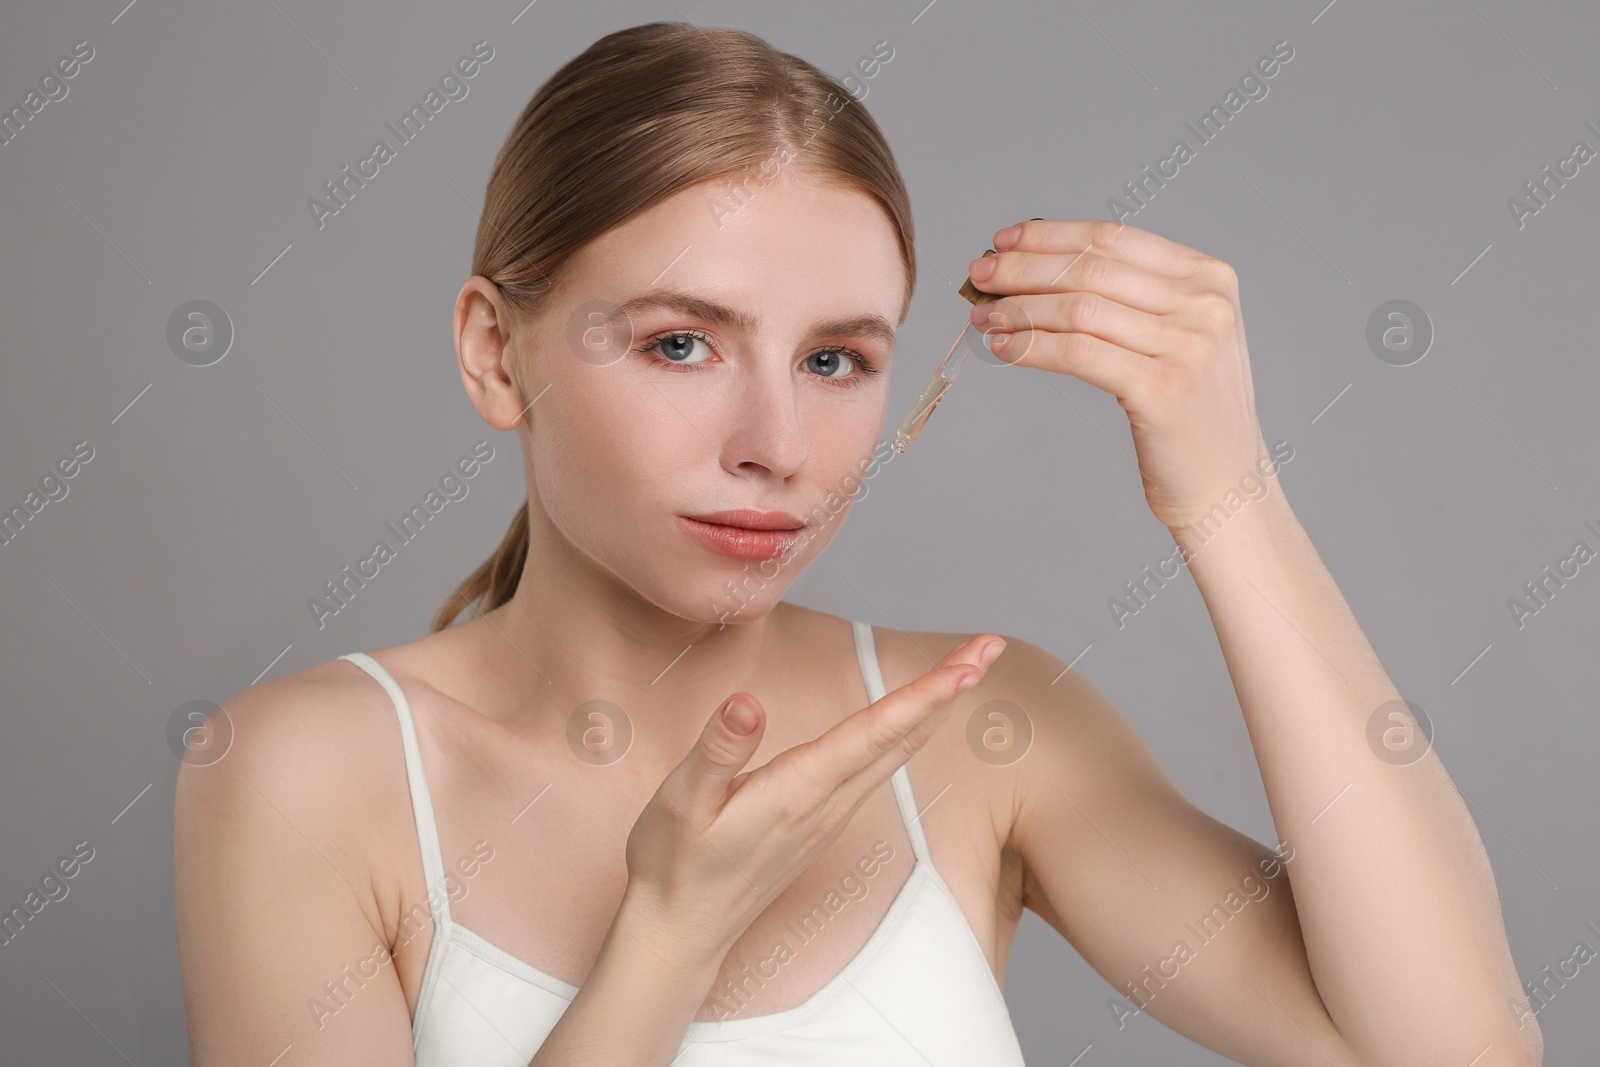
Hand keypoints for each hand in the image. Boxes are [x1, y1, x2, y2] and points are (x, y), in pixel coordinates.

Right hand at [622, 633, 1005, 961]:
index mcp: (798, 790)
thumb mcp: (680, 804)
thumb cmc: (674, 865)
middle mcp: (827, 803)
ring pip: (898, 753)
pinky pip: (880, 769)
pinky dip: (908, 733)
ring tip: (967, 669)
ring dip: (935, 708)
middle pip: (904, 736)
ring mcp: (830, 815)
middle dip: (950, 688)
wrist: (681, 932)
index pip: (875, 732)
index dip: (925, 695)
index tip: (970, 665)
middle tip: (992, 645)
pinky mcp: (823, 822)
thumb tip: (746, 705)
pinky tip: (917, 718)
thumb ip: (717, 753)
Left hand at [967, 219, 1273, 530]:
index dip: (1050, 235)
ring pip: (1079, 309)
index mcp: (1208, 278)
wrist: (1224, 482)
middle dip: (1024, 269)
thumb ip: (1129, 299)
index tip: (1004, 242)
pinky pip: (1078, 354)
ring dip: (1020, 309)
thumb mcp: (1178, 336)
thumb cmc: (1189, 412)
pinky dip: (1032, 347)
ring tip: (984, 316)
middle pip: (1091, 270)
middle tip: (980, 275)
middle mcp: (1204, 305)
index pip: (1112, 239)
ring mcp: (1188, 345)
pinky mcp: (1163, 389)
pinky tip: (1004, 348)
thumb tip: (1039, 271)